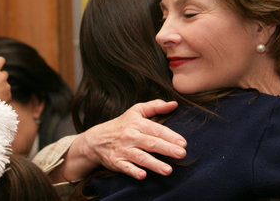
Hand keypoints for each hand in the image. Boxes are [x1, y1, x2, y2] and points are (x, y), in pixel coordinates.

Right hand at [59, 99, 185, 181]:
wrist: (96, 139)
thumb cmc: (122, 124)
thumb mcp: (136, 111)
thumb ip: (156, 106)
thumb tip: (174, 104)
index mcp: (137, 124)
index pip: (156, 129)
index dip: (170, 136)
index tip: (183, 142)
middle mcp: (130, 136)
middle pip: (151, 143)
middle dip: (167, 148)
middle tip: (182, 154)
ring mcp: (123, 149)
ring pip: (140, 157)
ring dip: (154, 164)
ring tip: (168, 170)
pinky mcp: (116, 161)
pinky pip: (125, 167)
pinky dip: (133, 171)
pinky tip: (143, 175)